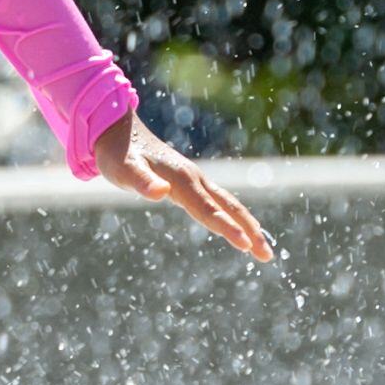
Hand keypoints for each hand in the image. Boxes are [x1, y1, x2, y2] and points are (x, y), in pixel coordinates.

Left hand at [94, 114, 274, 261]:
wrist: (116, 129)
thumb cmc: (117, 152)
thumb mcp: (123, 169)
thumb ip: (141, 181)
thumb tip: (161, 192)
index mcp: (182, 179)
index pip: (208, 209)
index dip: (227, 227)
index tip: (245, 245)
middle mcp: (194, 178)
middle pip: (229, 207)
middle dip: (250, 231)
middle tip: (267, 256)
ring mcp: (194, 179)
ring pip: (228, 204)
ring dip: (247, 225)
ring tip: (261, 248)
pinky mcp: (189, 181)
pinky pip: (218, 201)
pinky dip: (233, 216)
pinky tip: (238, 227)